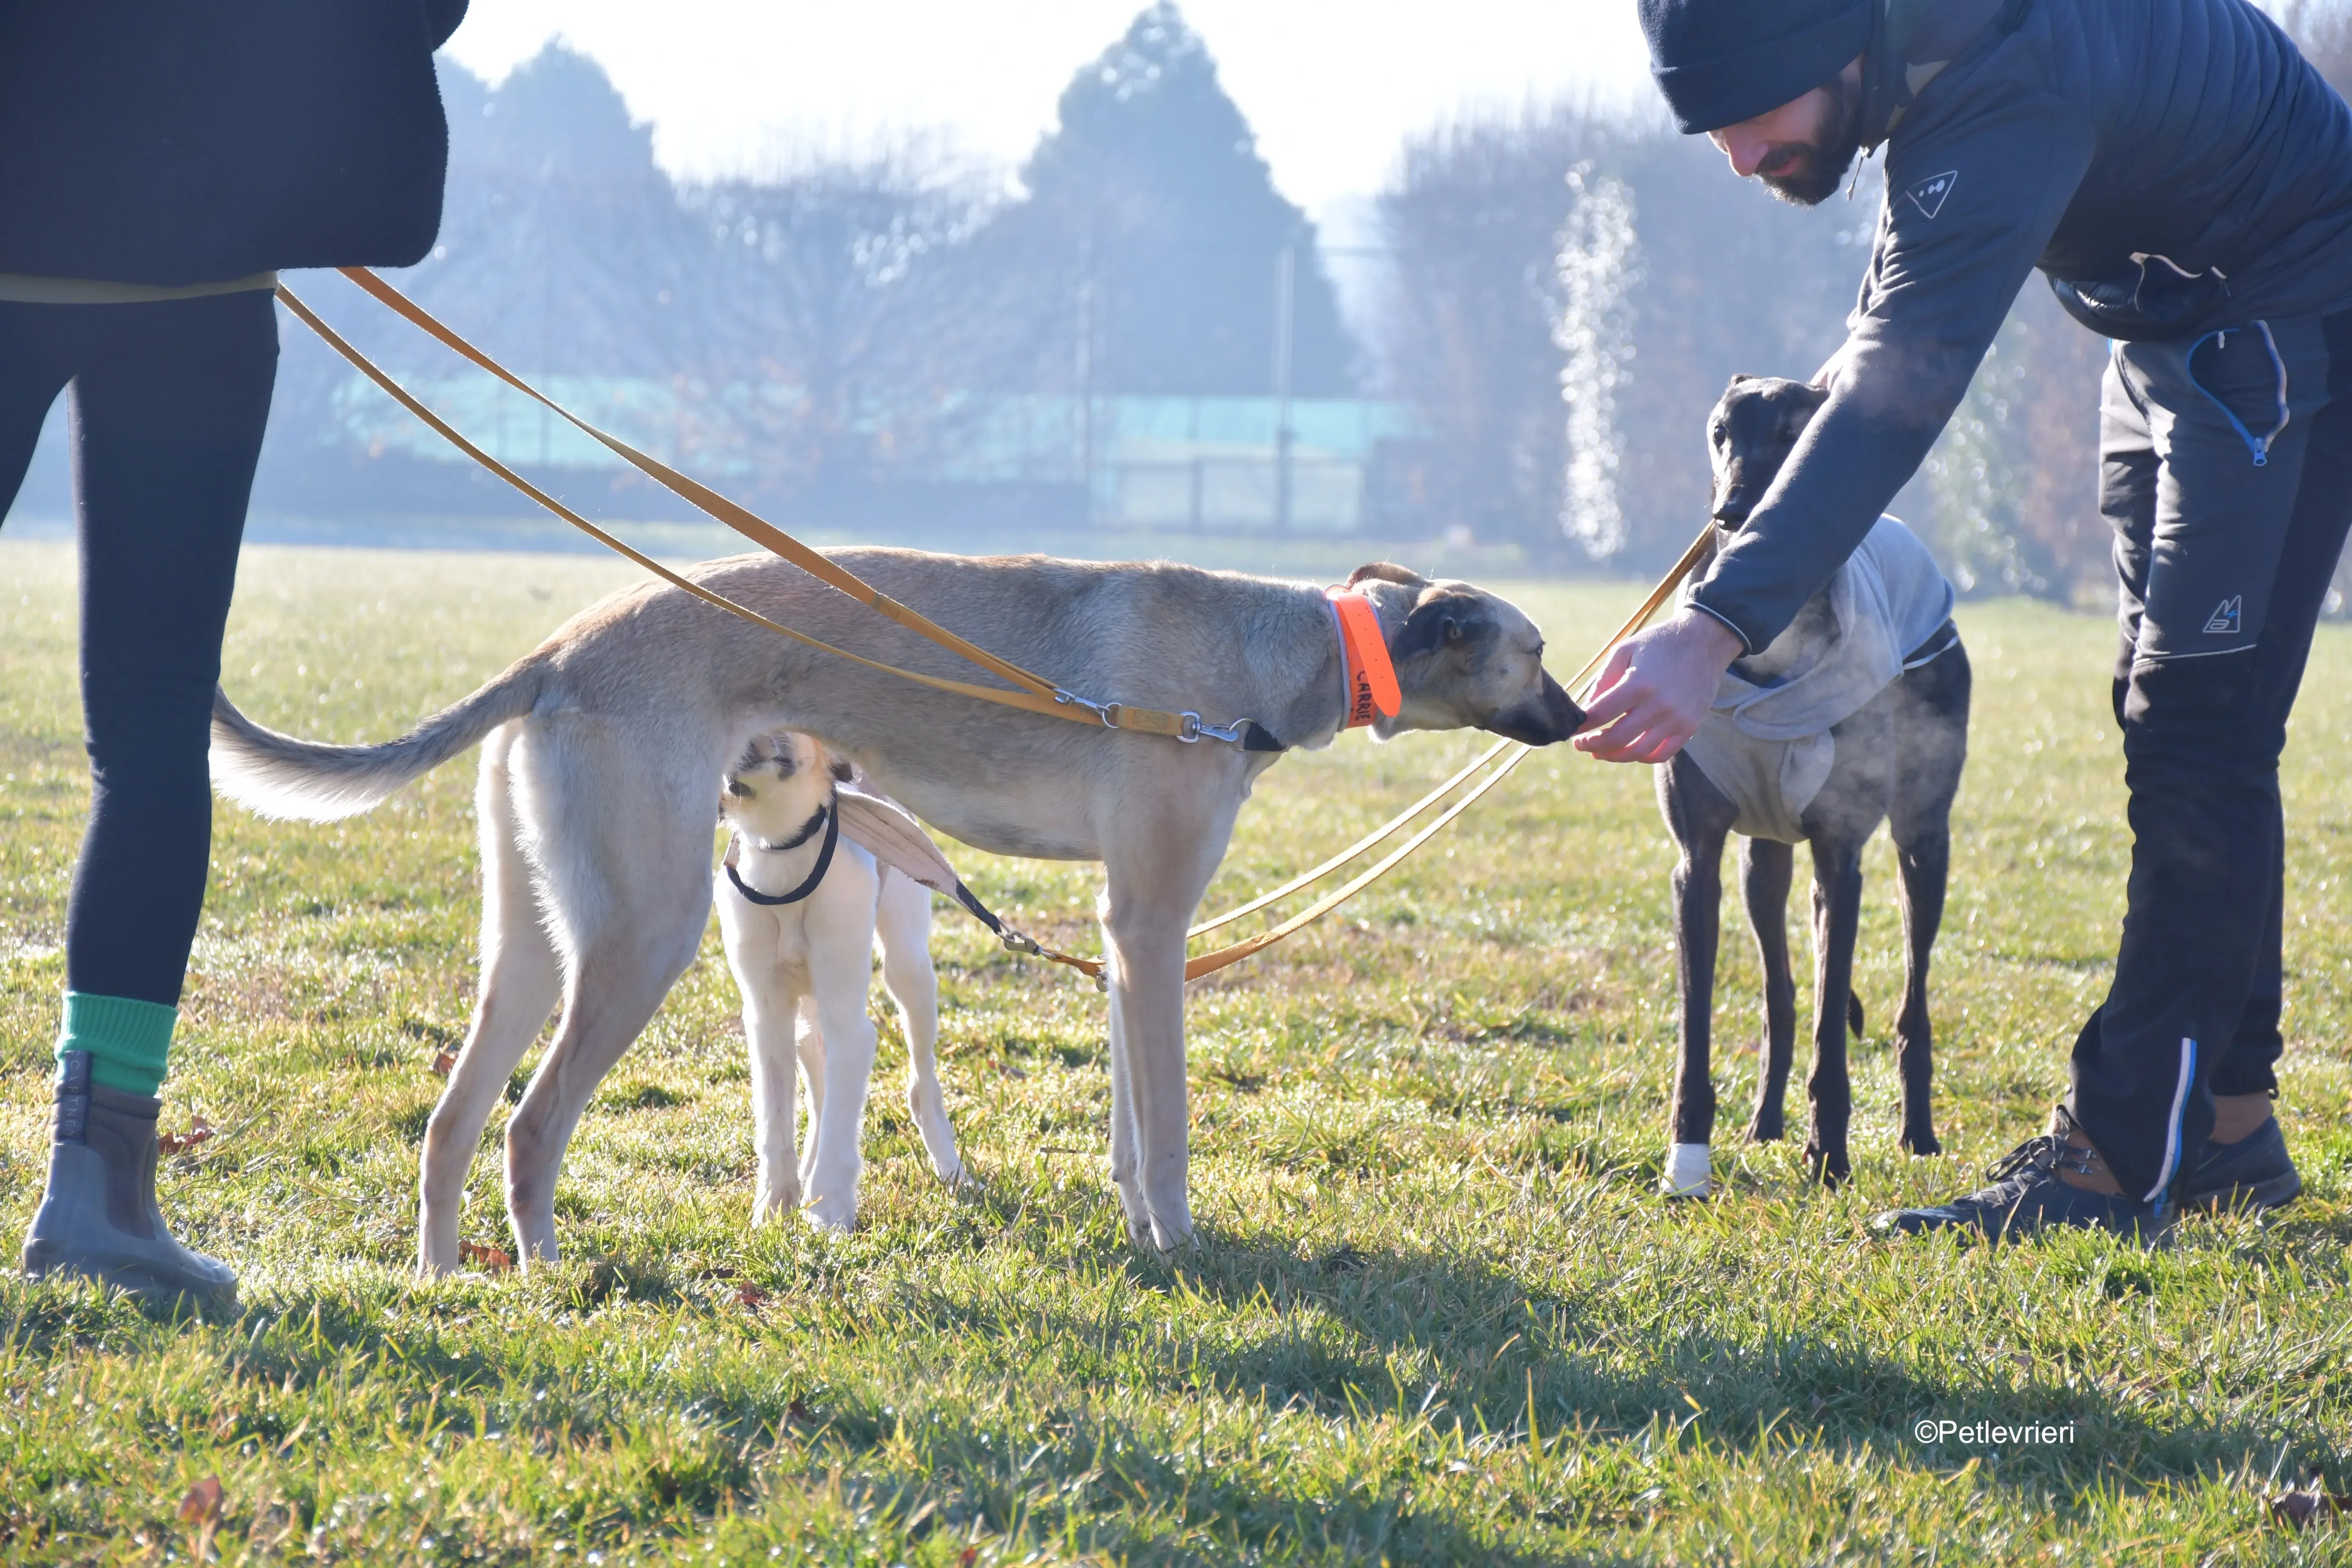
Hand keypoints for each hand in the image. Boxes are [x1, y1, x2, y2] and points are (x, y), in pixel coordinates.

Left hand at [1573, 608, 1743, 763]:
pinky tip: (1629, 751)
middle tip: (1581, 744)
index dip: (1581, 725)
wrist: (1704, 641)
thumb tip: (1588, 710)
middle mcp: (1658, 705)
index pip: (1600, 714)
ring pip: (1638, 752)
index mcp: (1638, 683)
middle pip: (1616, 739)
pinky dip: (1642, 757)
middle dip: (1592, 745)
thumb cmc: (1659, 643)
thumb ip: (1604, 680)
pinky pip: (1663, 754)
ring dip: (1613, 756)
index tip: (1573, 728)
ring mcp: (1676, 719)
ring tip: (1600, 752)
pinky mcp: (1690, 726)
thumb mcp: (1625, 650)